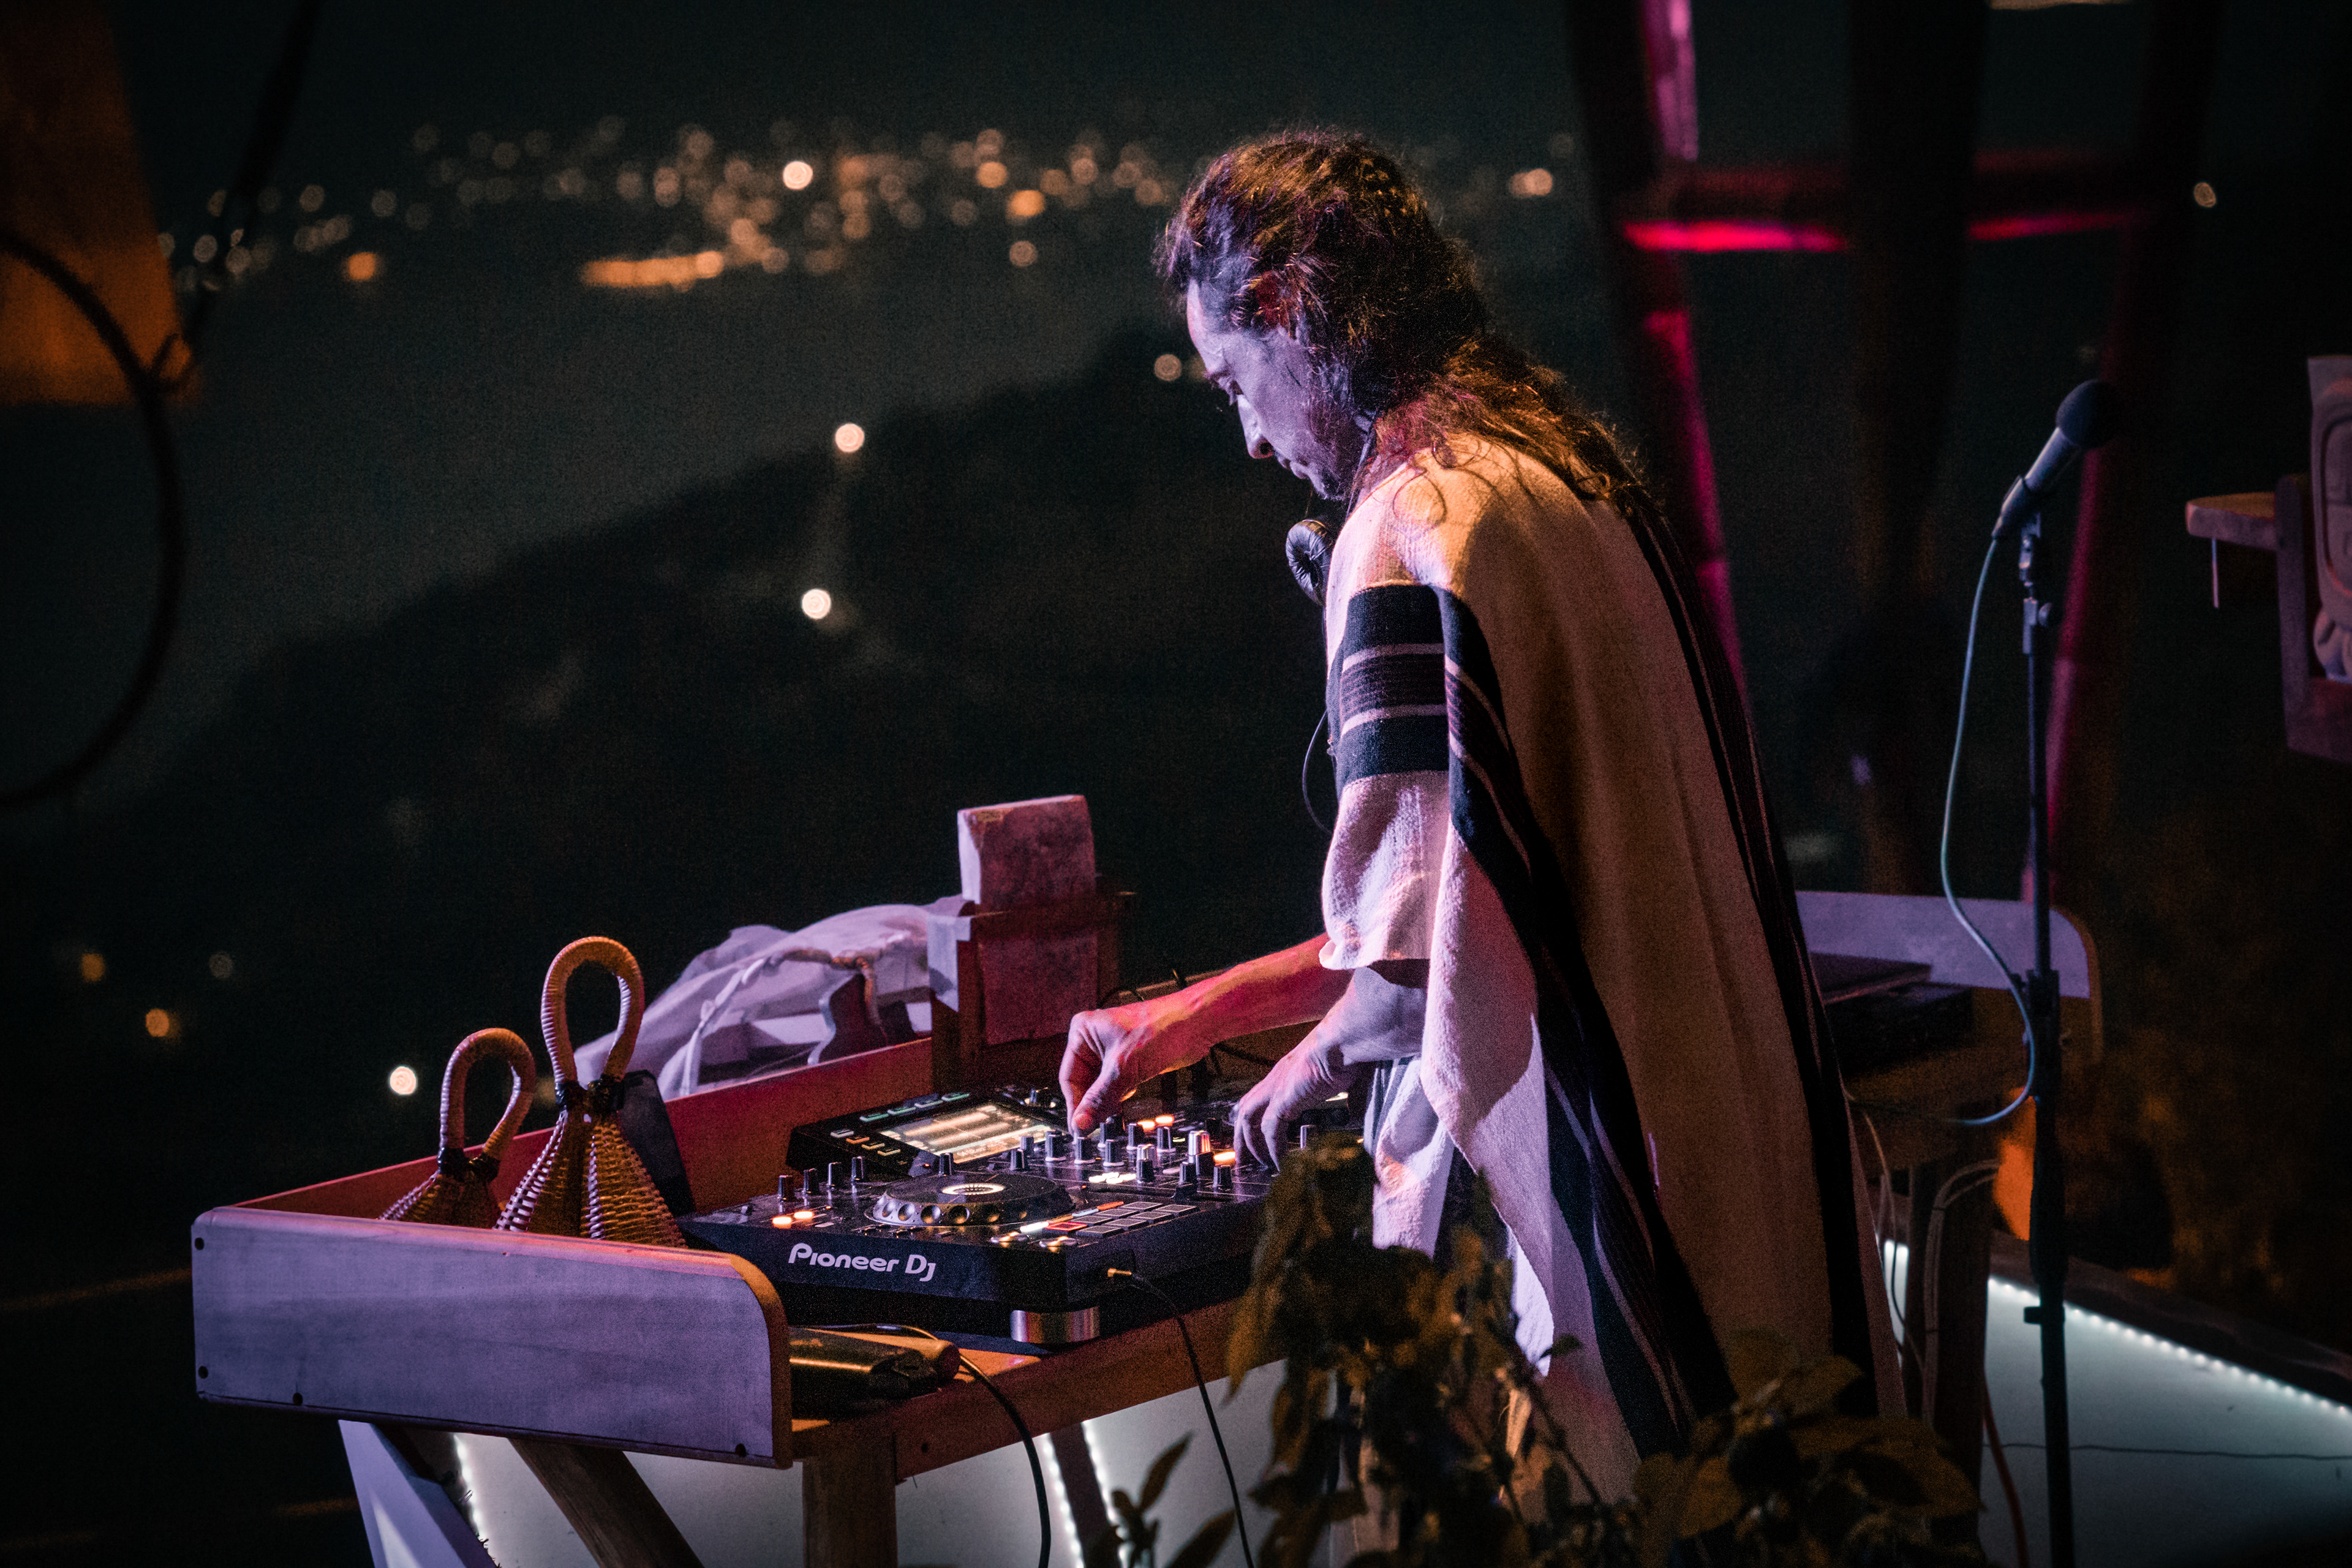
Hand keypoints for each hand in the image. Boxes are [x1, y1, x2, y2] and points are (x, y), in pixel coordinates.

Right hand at [1060, 995, 1206, 1133]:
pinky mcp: (1128, 1059)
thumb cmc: (1162, 1029)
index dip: (1075, 1104)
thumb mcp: (1123, 1069)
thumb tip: (1080, 1123)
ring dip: (1106, 1100)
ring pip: (1099, 1085)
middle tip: (1096, 1126)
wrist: (1195, 1024)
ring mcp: (1111, 1049)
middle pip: (1083, 1083)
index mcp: (1083, 1031)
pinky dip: (1118, 1095)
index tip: (1079, 1128)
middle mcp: (1094, 1039)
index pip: (1069, 1076)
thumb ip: (1099, 1099)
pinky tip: (1124, 1101)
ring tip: (1113, 1113)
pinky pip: (1114, 1084)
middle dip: (1092, 1103)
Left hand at [1230, 1034, 1354, 1170]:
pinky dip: (1272, 1149)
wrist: (1344, 1039)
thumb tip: (1357, 1110)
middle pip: (1245, 1108)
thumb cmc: (1349, 1051)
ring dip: (1248, 1144)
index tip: (1259, 1138)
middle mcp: (1276, 1079)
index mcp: (1289, 1073)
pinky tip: (1279, 1163)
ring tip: (1255, 1165)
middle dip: (1242, 1135)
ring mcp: (1276, 1087)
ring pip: (1247, 1119)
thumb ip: (1351, 1096)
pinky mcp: (1283, 1098)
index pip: (1261, 1097)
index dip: (1257, 1119)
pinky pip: (1269, 1129)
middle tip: (1244, 1159)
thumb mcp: (1348, 1078)